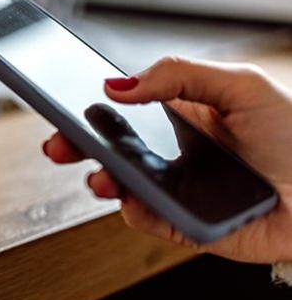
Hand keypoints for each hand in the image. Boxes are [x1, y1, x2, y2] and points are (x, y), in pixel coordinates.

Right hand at [44, 56, 291, 262]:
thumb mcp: (241, 85)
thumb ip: (178, 75)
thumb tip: (118, 83)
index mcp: (178, 114)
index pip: (121, 107)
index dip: (88, 105)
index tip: (61, 100)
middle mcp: (171, 151)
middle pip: (108, 147)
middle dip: (75, 144)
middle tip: (58, 143)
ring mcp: (175, 188)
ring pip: (120, 184)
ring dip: (101, 178)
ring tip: (101, 175)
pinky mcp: (185, 224)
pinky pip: (146, 218)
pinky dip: (134, 210)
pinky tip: (134, 199)